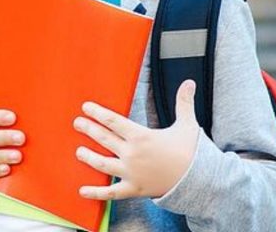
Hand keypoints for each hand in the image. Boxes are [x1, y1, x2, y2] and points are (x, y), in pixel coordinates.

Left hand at [73, 80, 199, 199]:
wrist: (199, 181)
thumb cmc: (191, 152)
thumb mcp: (187, 124)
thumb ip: (184, 102)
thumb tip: (189, 82)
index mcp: (141, 137)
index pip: (113, 121)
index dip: (97, 113)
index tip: (86, 107)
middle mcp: (132, 154)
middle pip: (104, 139)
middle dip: (88, 129)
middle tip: (77, 123)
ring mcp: (131, 173)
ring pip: (102, 164)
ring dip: (88, 157)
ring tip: (78, 151)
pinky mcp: (134, 189)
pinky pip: (111, 192)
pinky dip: (96, 193)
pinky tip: (82, 191)